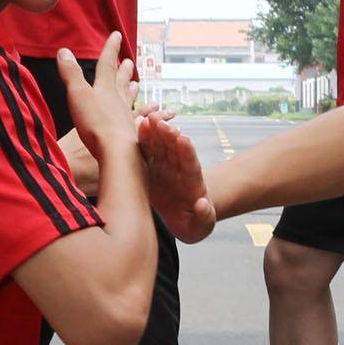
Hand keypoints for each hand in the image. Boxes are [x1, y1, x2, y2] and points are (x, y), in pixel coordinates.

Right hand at [56, 34, 137, 161]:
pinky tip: (158, 115)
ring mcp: (126, 117)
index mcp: (104, 89)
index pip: (106, 64)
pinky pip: (142, 120)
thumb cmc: (95, 123)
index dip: (110, 49)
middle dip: (123, 70)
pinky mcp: (132, 134)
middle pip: (121, 81)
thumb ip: (71, 74)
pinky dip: (149, 115)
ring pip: (131, 100)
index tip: (116, 35)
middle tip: (129, 61)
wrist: (116, 150)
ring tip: (138, 85)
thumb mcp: (77, 95)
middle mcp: (118, 101)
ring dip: (133, 91)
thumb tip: (63, 50)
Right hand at [136, 111, 215, 241]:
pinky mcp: (153, 168)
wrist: (187, 217)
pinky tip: (139, 125)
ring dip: (156, 132)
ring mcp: (166, 167)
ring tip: (149, 118)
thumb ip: (204, 216)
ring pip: (162, 147)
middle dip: (169, 136)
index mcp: (193, 185)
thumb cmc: (195, 223)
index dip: (187, 153)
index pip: (191, 166)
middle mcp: (180, 172)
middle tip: (161, 122)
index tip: (183, 139)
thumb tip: (202, 205)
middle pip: (175, 151)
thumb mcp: (201, 226)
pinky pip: (148, 151)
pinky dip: (144, 139)